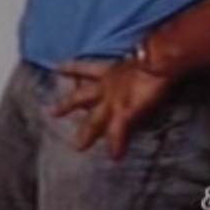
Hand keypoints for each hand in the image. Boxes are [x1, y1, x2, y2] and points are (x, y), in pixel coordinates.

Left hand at [52, 59, 174, 160]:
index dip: (72, 68)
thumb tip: (151, 50)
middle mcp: (106, 87)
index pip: (85, 68)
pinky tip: (115, 158)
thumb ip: (139, 58)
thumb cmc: (154, 54)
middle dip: (66, 105)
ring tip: (78, 148)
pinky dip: (117, 146)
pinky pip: (118, 133)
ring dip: (87, 134)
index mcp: (109, 71)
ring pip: (94, 121)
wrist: (158, 61)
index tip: (58, 68)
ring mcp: (113, 102)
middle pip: (80, 97)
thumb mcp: (142, 55)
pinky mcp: (124, 113)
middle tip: (50, 112)